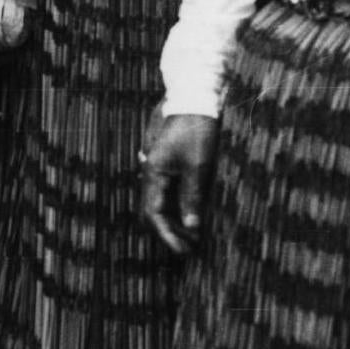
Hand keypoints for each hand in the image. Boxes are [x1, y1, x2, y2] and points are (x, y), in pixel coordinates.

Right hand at [142, 112, 218, 255]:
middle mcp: (151, 171)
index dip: (167, 235)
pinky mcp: (167, 160)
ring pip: (161, 200)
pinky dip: (178, 204)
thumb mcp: (199, 166)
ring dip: (175, 218)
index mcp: (154, 174)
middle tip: (189, 247)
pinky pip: (167, 188)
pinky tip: (192, 211)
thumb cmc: (196, 129)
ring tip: (193, 233)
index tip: (183, 252)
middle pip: (154, 210)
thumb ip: (193, 197)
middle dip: (170, 231)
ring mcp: (157, 165)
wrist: (193, 96)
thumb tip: (192, 227)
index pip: (154, 214)